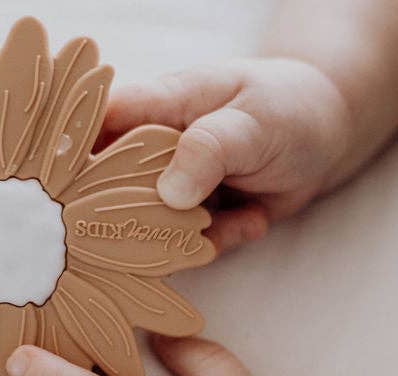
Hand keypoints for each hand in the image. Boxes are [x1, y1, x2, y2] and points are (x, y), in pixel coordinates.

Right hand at [97, 58, 351, 250]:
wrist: (326, 137)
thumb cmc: (286, 108)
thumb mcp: (253, 121)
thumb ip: (208, 150)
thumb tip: (169, 195)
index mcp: (155, 107)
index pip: (93, 125)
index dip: (72, 158)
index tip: (70, 194)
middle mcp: (154, 150)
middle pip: (109, 189)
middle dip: (129, 216)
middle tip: (171, 224)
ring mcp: (174, 187)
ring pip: (148, 227)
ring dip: (181, 238)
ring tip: (223, 223)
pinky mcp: (198, 220)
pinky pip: (190, 246)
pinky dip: (220, 242)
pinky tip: (254, 219)